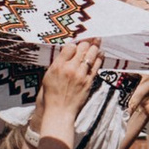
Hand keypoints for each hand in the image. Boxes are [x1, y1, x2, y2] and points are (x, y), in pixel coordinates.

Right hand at [34, 34, 104, 148]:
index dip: (74, 44)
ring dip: (95, 46)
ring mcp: (81, 75)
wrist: (59, 111)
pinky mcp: (88, 81)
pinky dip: (99, 58)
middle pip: (82, 48)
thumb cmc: (50, 96)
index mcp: (58, 66)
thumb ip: (57, 64)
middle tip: (91, 37)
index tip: (76, 44)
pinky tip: (101, 53)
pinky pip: (96, 66)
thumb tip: (66, 54)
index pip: (70, 47)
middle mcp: (70, 68)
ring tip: (98, 40)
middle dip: (86, 42)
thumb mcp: (48, 77)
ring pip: (91, 55)